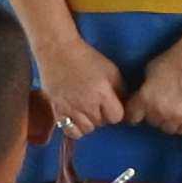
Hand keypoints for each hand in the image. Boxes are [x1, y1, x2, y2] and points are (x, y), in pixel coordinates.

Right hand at [30, 25, 128, 143]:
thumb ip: (121, 89)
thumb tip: (124, 104)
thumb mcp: (110, 70)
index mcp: (102, 93)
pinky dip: (75, 128)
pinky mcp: (57, 110)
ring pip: (87, 129)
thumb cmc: (85, 58)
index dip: (115, 111)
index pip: (116, 117)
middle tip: (96, 102)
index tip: (110, 103)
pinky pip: (70, 131)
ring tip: (86, 110)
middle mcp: (86, 103)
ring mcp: (71, 108)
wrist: (58, 51)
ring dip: (89, 122)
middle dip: (102, 114)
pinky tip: (76, 118)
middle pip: (102, 123)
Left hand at [130, 35, 181, 138]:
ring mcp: (179, 118)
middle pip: (152, 122)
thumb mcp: (150, 71)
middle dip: (154, 114)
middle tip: (163, 103)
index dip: (134, 113)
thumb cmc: (174, 60)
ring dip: (169, 121)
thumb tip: (140, 98)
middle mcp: (160, 112)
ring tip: (176, 107)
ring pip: (169, 128)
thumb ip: (144, 88)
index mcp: (146, 99)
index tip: (138, 112)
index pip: (132, 117)